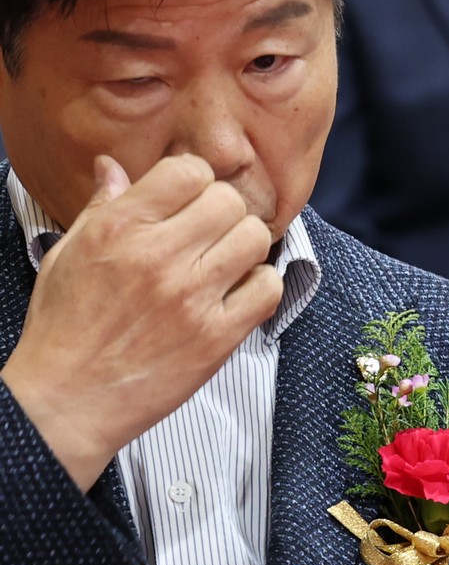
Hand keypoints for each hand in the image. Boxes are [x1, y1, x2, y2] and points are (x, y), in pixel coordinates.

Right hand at [1, 155, 281, 492]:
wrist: (65, 399)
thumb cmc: (63, 326)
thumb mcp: (68, 254)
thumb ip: (102, 207)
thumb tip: (114, 166)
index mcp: (119, 229)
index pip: (188, 171)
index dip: (194, 181)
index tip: (188, 199)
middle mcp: (158, 257)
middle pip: (229, 201)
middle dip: (222, 212)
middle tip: (207, 234)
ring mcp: (191, 298)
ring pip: (255, 238)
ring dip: (245, 247)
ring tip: (222, 263)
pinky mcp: (216, 336)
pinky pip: (268, 289)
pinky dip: (260, 286)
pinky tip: (235, 294)